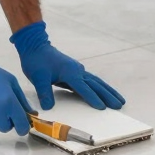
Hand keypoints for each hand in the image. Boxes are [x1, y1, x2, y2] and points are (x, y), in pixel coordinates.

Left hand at [11, 20, 125, 111]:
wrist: (35, 46)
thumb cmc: (36, 61)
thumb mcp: (38, 77)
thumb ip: (44, 92)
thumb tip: (48, 107)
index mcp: (70, 72)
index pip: (83, 88)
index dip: (92, 98)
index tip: (102, 107)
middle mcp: (77, 71)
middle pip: (96, 85)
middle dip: (108, 96)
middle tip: (119, 105)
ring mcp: (78, 71)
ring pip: (96, 83)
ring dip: (108, 91)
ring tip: (119, 100)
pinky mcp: (75, 72)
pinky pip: (91, 82)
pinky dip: (99, 88)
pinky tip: (105, 93)